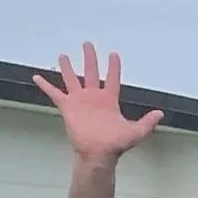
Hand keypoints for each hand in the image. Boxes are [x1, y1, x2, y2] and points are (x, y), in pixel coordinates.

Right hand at [33, 43, 157, 162]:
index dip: (114, 67)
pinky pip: (54, 93)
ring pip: (73, 79)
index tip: (114, 54)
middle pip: (92, 72)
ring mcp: (80, 101)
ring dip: (68, 67)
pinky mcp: (67, 107)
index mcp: (109, 100)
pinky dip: (45, 86)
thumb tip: (160, 114)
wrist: (98, 153)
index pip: (113, 78)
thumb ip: (147, 122)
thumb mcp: (136, 131)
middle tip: (88, 44)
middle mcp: (94, 97)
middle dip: (90, 58)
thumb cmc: (115, 144)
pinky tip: (37, 77)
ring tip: (63, 55)